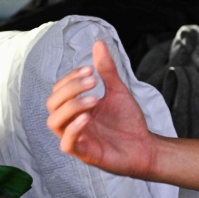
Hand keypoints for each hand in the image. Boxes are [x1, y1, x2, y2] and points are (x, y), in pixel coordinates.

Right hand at [46, 40, 155, 177]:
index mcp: (76, 108)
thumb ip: (107, 70)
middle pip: (52, 104)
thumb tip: (98, 43)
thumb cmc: (128, 121)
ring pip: (54, 122)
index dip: (70, 78)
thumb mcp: (118, 91)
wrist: (146, 146)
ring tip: (94, 99)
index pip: (58, 91)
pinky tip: (88, 118)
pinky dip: (73, 129)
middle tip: (93, 81)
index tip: (90, 70)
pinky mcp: (85, 154)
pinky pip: (67, 144)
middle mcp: (72, 122)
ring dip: (71, 106)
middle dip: (70, 88)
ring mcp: (77, 138)